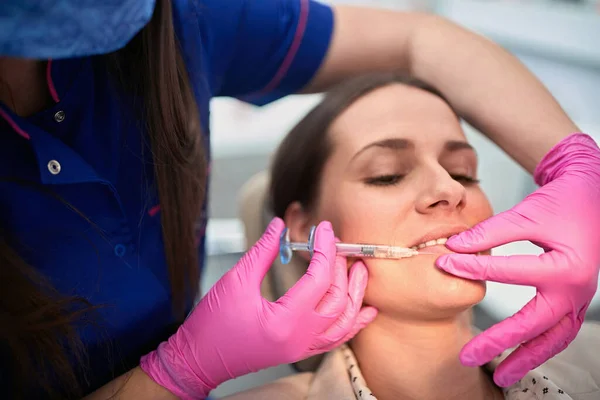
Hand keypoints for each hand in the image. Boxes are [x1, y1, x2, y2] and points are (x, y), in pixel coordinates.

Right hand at [140, 218, 376, 398]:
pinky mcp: (299, 352)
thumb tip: (278, 226)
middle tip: (337, 243)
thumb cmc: (211, 324)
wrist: (198, 360)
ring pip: (344, 323)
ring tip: (360, 270)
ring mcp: (301, 349)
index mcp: (284, 321)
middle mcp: (299, 339)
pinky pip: (336, 339)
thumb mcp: (235, 281)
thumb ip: (261, 251)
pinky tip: (365, 310)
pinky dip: (353, 323)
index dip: (325, 249)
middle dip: (341, 267)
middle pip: (337, 299)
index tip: (324, 228)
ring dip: (356, 295)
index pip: (319, 279)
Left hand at [436, 133, 599, 386]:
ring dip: (525, 359)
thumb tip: (453, 246)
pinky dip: (541, 348)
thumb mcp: (527, 213)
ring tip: (499, 377)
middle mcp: (576, 290)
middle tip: (467, 355)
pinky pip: (560, 333)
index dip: (473, 268)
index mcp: (565, 266)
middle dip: (498, 342)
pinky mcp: (576, 302)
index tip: (444, 264)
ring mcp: (579, 300)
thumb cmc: (564, 203)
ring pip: (552, 339)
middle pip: (532, 324)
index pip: (510, 273)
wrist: (593, 198)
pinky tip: (521, 358)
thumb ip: (491, 231)